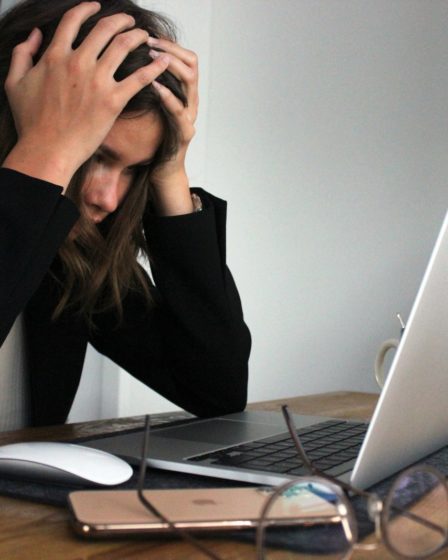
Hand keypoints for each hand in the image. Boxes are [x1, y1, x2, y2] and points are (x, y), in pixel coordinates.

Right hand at [3, 1, 169, 189]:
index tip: (97, 6)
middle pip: (104, 28)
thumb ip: (22, 54)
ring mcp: (97, 81)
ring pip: (123, 46)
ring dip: (137, 36)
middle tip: (130, 21)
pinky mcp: (113, 101)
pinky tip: (164, 61)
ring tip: (146, 36)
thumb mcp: (15, 82)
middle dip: (121, 20)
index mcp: (55, 55)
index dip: (87, 9)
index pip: (73, 20)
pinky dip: (154, 67)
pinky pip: (139, 78)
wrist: (48, 150)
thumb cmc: (31, 122)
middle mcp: (78, 62)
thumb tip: (34, 35)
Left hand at [147, 37, 198, 215]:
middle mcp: (190, 101)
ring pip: (190, 82)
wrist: (161, 170)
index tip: (149, 36)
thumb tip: (124, 61)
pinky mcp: (185, 133)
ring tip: (152, 58)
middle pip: (191, 63)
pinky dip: (167, 96)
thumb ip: (144, 85)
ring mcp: (190, 116)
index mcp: (182, 92)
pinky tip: (154, 86)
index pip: (185, 57)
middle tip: (149, 42)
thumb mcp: (148, 106)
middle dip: (170, 49)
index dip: (169, 44)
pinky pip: (179, 111)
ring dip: (171, 66)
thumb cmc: (152, 138)